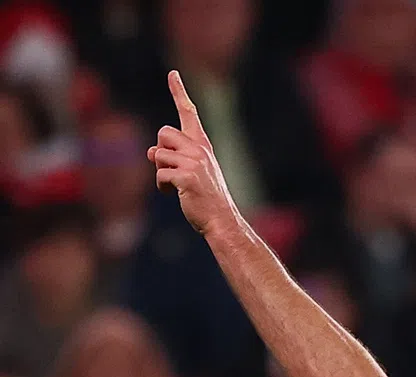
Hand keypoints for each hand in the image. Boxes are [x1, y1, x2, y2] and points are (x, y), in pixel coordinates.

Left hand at [147, 70, 238, 238]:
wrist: (222, 220)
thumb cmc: (206, 199)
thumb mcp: (193, 172)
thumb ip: (173, 157)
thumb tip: (149, 152)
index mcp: (203, 146)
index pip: (189, 113)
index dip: (179, 92)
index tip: (173, 74)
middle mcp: (200, 149)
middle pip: (164, 133)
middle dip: (161, 151)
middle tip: (171, 170)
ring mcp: (194, 163)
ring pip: (158, 154)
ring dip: (160, 171)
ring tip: (174, 186)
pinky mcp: (186, 177)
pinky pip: (160, 174)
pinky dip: (162, 186)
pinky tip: (173, 194)